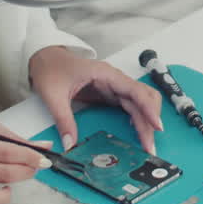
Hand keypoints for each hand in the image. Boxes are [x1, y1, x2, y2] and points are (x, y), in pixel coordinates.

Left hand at [29, 46, 164, 154]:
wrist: (46, 58)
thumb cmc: (51, 68)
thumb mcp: (53, 95)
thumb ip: (63, 119)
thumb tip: (70, 143)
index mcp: (105, 74)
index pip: (136, 91)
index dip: (149, 109)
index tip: (156, 126)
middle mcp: (114, 80)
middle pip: (144, 98)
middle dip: (150, 121)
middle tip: (149, 145)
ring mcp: (114, 87)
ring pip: (140, 104)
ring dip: (146, 122)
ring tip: (147, 143)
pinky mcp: (110, 94)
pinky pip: (131, 106)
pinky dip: (138, 119)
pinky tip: (138, 132)